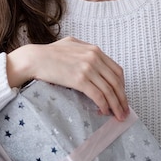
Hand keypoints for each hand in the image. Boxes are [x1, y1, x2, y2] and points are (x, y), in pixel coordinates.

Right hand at [6, 36, 128, 120]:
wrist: (35, 58)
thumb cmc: (50, 53)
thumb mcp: (72, 45)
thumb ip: (86, 50)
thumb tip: (96, 60)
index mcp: (94, 49)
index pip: (116, 70)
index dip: (122, 86)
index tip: (122, 96)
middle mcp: (94, 57)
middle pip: (116, 81)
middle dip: (122, 98)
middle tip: (125, 111)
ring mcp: (87, 68)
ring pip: (109, 90)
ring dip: (116, 105)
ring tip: (118, 116)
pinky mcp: (79, 79)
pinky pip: (97, 95)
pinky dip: (104, 105)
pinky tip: (103, 111)